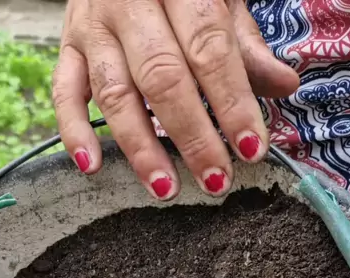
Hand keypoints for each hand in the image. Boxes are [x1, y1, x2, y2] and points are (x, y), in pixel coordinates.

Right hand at [53, 0, 298, 199]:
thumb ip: (244, 44)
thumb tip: (284, 86)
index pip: (209, 48)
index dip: (232, 101)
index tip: (251, 149)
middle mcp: (130, 1)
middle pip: (162, 77)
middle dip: (192, 135)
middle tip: (215, 180)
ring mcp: (92, 25)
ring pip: (115, 93)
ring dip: (141, 147)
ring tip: (165, 188)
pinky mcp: (67, 45)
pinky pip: (64, 93)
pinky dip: (75, 131)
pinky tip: (92, 167)